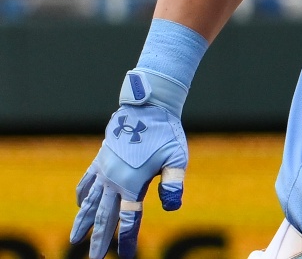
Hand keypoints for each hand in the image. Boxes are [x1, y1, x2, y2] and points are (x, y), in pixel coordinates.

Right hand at [70, 103, 187, 258]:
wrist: (147, 107)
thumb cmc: (166, 133)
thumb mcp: (177, 158)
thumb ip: (174, 183)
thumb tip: (172, 207)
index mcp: (132, 183)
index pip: (129, 219)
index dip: (127, 239)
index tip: (127, 256)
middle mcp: (113, 180)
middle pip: (104, 216)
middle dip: (99, 240)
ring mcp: (104, 169)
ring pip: (89, 202)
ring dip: (82, 222)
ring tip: (74, 239)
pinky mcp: (101, 159)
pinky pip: (87, 181)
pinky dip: (82, 195)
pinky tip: (78, 204)